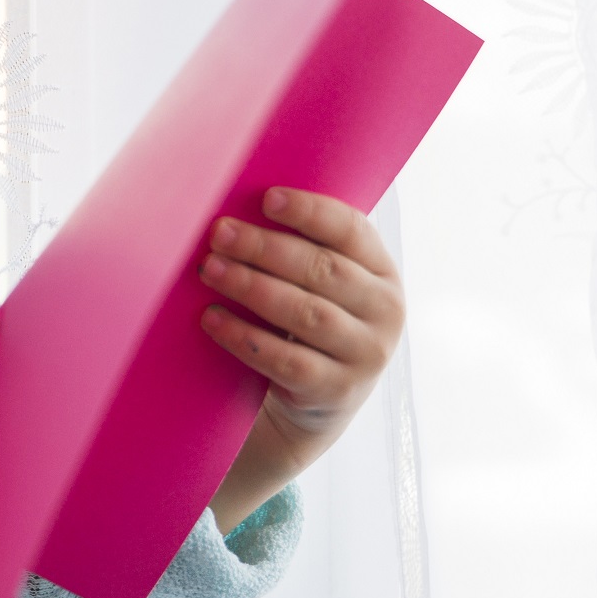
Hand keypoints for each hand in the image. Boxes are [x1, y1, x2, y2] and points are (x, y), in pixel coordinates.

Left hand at [199, 188, 404, 531]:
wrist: (314, 399)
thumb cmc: (305, 318)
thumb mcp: (317, 283)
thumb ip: (298, 246)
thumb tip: (235, 206)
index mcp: (382, 269)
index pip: (352, 230)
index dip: (310, 211)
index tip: (266, 198)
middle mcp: (386, 310)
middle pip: (322, 269)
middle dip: (265, 247)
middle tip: (219, 233)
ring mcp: (367, 354)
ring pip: (306, 313)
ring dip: (253, 287)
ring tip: (209, 269)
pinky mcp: (338, 390)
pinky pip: (287, 360)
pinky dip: (246, 337)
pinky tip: (212, 318)